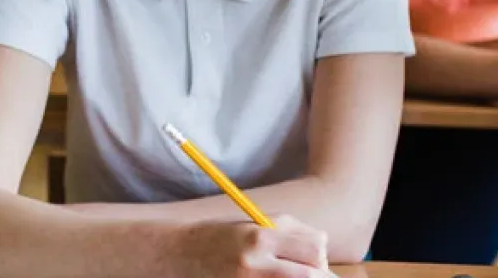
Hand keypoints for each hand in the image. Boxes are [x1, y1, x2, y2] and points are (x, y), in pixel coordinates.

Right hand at [167, 215, 331, 277]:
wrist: (174, 256)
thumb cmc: (220, 237)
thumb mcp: (255, 224)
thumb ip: (291, 232)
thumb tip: (323, 248)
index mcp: (261, 237)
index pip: (315, 248)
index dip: (320, 255)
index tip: (316, 258)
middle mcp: (255, 263)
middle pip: (311, 275)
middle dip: (317, 275)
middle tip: (312, 274)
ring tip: (290, 274)